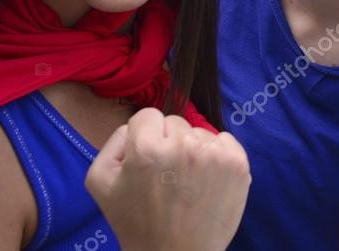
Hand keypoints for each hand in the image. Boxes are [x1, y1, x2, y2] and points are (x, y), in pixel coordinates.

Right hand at [85, 108, 250, 250]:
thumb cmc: (136, 222)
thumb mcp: (100, 182)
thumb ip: (114, 142)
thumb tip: (136, 126)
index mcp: (147, 149)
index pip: (148, 115)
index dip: (145, 135)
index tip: (148, 158)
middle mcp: (183, 146)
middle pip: (175, 122)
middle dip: (168, 142)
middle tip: (166, 176)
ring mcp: (214, 154)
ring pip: (199, 133)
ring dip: (193, 150)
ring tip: (186, 183)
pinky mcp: (237, 163)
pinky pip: (225, 140)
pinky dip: (217, 155)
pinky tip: (206, 180)